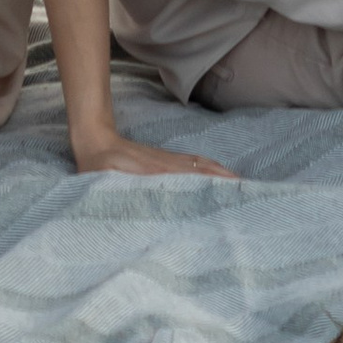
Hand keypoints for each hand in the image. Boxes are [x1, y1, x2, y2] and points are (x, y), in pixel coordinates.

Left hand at [71, 129, 240, 181]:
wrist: (93, 138)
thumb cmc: (97, 165)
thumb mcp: (105, 181)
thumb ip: (118, 192)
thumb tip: (134, 204)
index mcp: (158, 171)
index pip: (192, 177)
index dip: (213, 185)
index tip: (234, 193)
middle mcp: (169, 165)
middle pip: (205, 170)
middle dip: (227, 182)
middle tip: (249, 196)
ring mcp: (169, 161)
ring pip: (203, 166)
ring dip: (223, 175)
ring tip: (242, 188)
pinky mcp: (165, 161)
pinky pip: (195, 163)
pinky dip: (211, 169)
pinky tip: (218, 176)